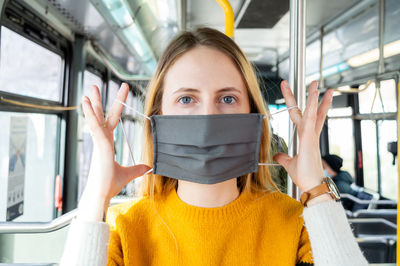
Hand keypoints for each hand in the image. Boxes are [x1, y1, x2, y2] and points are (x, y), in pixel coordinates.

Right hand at [79, 83, 150, 220]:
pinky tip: (87, 103)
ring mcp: (99, 143)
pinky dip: (91, 115)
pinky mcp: (99, 146)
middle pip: (103, 115)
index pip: (111, 120)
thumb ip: (138, 168)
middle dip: (104, 100)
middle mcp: (101, 140)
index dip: (116, 106)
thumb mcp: (128, 173)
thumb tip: (148, 166)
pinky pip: (95, 128)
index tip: (120, 95)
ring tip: (90, 88)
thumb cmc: (109, 184)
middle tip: (97, 85)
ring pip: (96, 119)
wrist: (102, 194)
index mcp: (107, 143)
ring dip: (93, 103)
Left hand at [273, 80, 332, 192]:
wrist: (311, 186)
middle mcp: (309, 134)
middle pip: (310, 110)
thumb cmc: (304, 176)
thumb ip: (283, 157)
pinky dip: (313, 108)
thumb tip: (277, 155)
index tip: (301, 96)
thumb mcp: (289, 164)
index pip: (303, 117)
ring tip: (315, 83)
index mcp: (305, 138)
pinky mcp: (310, 139)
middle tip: (313, 82)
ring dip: (313, 97)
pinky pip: (312, 120)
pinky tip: (315, 97)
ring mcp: (311, 136)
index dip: (303, 105)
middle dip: (310, 96)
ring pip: (312, 112)